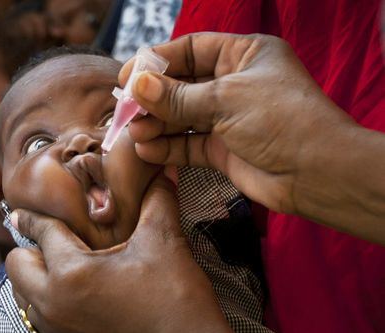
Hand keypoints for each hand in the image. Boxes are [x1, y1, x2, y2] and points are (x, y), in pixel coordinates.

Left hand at [6, 175, 243, 332]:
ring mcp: (57, 331)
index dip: (34, 217)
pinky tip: (75, 294)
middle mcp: (53, 304)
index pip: (42, 232)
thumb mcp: (165, 243)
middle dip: (30, 248)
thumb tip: (163, 169)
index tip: (20, 211)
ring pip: (23, 295)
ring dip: (35, 277)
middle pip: (16, 266)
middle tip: (56, 240)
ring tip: (64, 266)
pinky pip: (39, 318)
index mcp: (70, 273)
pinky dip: (46, 302)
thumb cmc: (176, 300)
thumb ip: (157, 200)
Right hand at [122, 33, 355, 215]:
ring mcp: (228, 118)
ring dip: (157, 124)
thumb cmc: (283, 121)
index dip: (158, 61)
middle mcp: (234, 84)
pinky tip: (147, 150)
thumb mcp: (225, 100)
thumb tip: (138, 85)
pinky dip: (168, 147)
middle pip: (181, 85)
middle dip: (153, 98)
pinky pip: (188, 145)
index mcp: (244, 55)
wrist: (316, 173)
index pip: (191, 50)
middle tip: (127, 110)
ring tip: (135, 133)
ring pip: (182, 117)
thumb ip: (177, 96)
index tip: (129, 76)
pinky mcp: (224, 149)